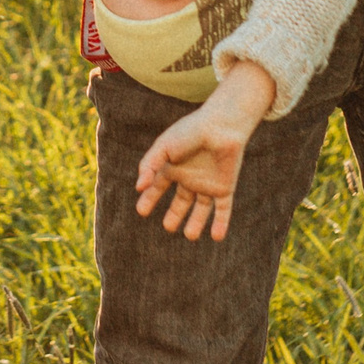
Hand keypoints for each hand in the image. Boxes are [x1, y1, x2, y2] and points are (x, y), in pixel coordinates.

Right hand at [134, 60, 276, 241]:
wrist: (220, 126)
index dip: (149, 199)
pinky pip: (223, 209)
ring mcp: (208, 184)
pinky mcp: (225, 187)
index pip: (158, 187)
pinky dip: (221, 223)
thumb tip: (138, 187)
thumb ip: (149, 165)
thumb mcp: (164, 147)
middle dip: (174, 215)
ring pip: (201, 209)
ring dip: (196, 223)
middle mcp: (190, 177)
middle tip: (168, 227)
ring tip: (190, 236)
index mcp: (174, 167)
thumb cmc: (189, 132)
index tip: (141, 211)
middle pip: (181, 202)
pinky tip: (217, 237)